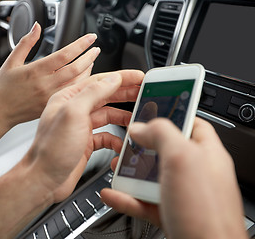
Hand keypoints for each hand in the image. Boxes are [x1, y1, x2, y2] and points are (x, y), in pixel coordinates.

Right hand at [0, 22, 101, 127]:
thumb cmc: (3, 88)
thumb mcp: (11, 61)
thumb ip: (26, 43)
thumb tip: (37, 27)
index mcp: (35, 71)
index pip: (64, 55)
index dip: (80, 45)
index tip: (90, 38)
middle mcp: (45, 85)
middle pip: (75, 69)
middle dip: (89, 57)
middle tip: (96, 48)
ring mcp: (50, 97)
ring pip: (76, 83)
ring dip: (88, 71)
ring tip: (92, 61)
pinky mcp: (52, 106)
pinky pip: (71, 94)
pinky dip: (81, 85)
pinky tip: (83, 78)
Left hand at [22, 70, 143, 202]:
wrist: (43, 180)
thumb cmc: (51, 149)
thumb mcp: (73, 114)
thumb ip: (93, 93)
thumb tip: (112, 79)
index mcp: (68, 98)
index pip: (100, 81)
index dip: (122, 78)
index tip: (139, 76)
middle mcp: (74, 111)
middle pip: (106, 97)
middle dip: (126, 94)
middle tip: (144, 92)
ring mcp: (80, 128)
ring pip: (107, 116)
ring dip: (123, 117)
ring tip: (137, 118)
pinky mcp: (84, 144)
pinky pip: (105, 136)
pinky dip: (116, 139)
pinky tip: (121, 143)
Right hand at [101, 118, 246, 238]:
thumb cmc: (206, 212)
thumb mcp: (182, 159)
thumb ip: (161, 134)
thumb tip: (141, 127)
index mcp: (205, 153)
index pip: (191, 122)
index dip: (171, 112)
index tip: (151, 108)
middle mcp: (195, 172)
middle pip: (165, 150)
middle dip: (142, 145)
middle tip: (127, 141)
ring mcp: (182, 194)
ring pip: (152, 177)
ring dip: (130, 173)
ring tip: (116, 167)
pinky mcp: (170, 213)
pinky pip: (144, 200)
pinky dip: (127, 197)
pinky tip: (113, 194)